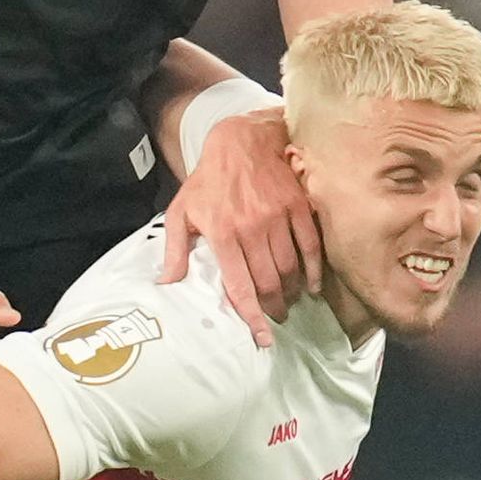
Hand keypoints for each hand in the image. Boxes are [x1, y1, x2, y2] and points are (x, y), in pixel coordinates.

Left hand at [159, 110, 320, 341]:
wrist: (241, 140)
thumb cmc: (208, 180)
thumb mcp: (181, 210)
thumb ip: (174, 249)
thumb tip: (166, 284)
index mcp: (221, 233)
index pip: (239, 286)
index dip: (252, 317)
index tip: (263, 339)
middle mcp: (251, 227)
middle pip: (268, 283)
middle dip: (274, 308)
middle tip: (276, 318)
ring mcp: (277, 217)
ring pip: (289, 269)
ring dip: (292, 292)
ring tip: (289, 301)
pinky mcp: (297, 206)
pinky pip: (309, 247)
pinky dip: (314, 270)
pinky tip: (313, 284)